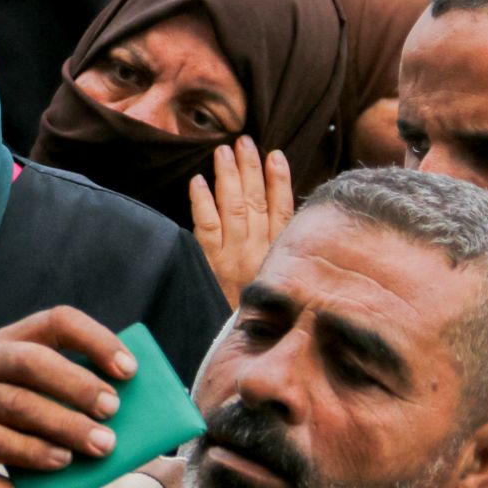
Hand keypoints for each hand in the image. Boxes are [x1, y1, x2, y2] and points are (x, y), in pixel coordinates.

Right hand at [0, 306, 132, 471]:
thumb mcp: (9, 393)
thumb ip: (54, 395)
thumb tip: (123, 419)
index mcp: (1, 342)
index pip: (55, 321)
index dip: (96, 340)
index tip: (129, 370)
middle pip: (32, 361)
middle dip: (78, 384)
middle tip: (114, 410)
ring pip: (16, 404)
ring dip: (64, 425)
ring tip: (101, 445)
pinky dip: (32, 453)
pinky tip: (60, 463)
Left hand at [189, 136, 292, 307]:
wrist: (247, 346)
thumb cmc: (268, 317)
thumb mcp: (286, 284)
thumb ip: (287, 256)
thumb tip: (290, 226)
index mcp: (280, 254)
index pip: (282, 208)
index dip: (279, 180)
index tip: (276, 155)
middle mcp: (257, 251)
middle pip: (254, 201)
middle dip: (250, 168)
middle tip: (244, 141)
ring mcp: (232, 256)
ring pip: (231, 207)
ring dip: (227, 176)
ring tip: (224, 151)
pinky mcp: (209, 264)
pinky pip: (205, 227)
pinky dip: (201, 202)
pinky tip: (198, 182)